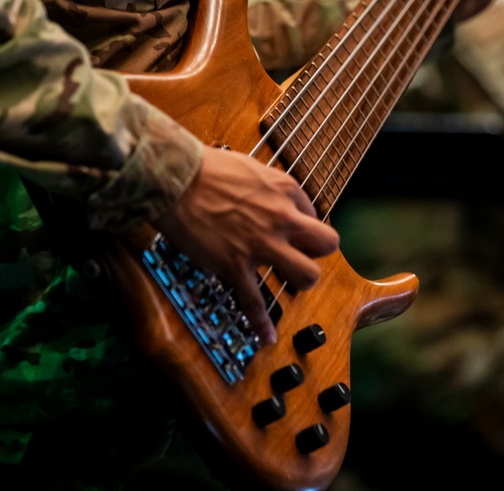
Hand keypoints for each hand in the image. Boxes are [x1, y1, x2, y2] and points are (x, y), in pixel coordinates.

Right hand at [153, 147, 339, 344]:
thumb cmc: (207, 169)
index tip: (292, 229)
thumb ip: (272, 185)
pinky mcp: (237, 267)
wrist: (176, 180)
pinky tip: (267, 337)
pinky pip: (254, 303)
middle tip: (302, 253)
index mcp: (285, 191)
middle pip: (327, 244)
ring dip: (302, 279)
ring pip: (307, 275)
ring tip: (290, 277)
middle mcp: (281, 219)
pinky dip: (261, 324)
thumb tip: (279, 198)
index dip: (304, 224)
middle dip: (318, 252)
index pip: (314, 215)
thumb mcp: (252, 166)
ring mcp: (262, 245)